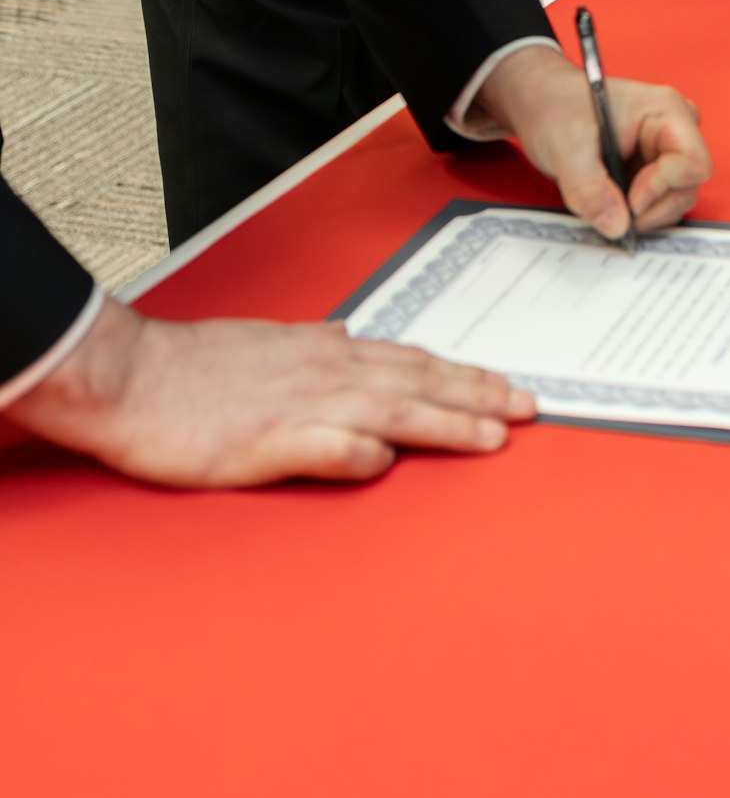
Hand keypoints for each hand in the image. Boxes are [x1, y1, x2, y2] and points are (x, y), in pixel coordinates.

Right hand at [9, 295, 535, 487]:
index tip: (506, 386)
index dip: (464, 375)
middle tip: (529, 409)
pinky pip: (316, 447)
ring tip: (490, 436)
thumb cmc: (196, 365)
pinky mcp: (261, 441)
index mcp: (327, 353)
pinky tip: (382, 462)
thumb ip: (315, 344)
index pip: (413, 362)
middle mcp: (325, 373)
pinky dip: (353, 453)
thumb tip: (352, 335)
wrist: (131, 374)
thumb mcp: (270, 341)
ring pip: (387, 410)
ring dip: (443, 422)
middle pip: (418, 383)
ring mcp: (297, 406)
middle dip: (479, 396)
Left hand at [479, 44, 709, 242]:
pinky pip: (657, 203)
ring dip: (642, 213)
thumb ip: (589, 188)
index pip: (693, 162)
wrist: (542, 103)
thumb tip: (617, 226)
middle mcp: (673, 130)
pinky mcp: (652, 169)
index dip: (663, 187)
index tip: (629, 199)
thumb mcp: (566, 147)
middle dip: (651, 208)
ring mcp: (664, 151)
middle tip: (613, 211)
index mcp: (665, 111)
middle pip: (687, 186)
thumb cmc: (557, 106)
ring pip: (675, 200)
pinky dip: (634, 213)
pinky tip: (608, 202)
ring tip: (604, 202)